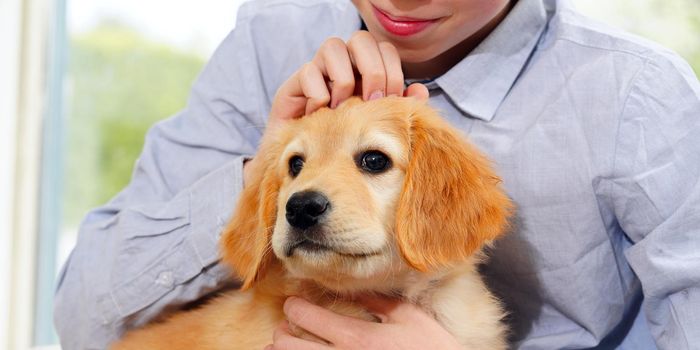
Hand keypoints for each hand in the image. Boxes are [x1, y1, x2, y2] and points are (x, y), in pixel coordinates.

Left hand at [264, 296, 462, 349]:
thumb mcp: (410, 320)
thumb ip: (379, 302)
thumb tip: (354, 287)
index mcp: (356, 338)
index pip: (306, 316)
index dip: (293, 307)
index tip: (294, 303)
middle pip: (288, 346)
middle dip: (282, 333)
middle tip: (285, 327)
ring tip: (283, 346)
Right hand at [268, 31, 428, 129]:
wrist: (310, 164)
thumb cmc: (346, 143)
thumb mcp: (378, 126)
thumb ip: (399, 108)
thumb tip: (419, 92)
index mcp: (365, 69)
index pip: (385, 49)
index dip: (392, 71)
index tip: (390, 102)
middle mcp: (342, 64)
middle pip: (361, 39)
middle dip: (372, 70)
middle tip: (371, 101)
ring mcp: (317, 70)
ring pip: (332, 46)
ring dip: (344, 79)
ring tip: (342, 108)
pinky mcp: (293, 84)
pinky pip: (308, 72)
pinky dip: (318, 94)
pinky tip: (320, 114)